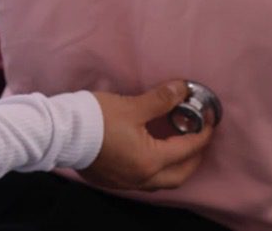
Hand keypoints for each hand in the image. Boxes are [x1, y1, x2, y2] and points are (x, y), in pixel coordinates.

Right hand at [78, 81, 214, 191]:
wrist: (61, 132)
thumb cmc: (95, 119)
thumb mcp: (132, 105)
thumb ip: (161, 99)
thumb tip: (181, 90)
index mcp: (150, 161)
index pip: (186, 150)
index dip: (202, 135)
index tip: (210, 122)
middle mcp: (141, 177)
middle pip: (178, 176)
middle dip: (194, 159)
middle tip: (199, 140)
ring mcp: (125, 182)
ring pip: (160, 181)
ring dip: (174, 166)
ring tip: (177, 147)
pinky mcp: (112, 180)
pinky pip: (143, 180)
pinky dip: (155, 168)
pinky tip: (150, 153)